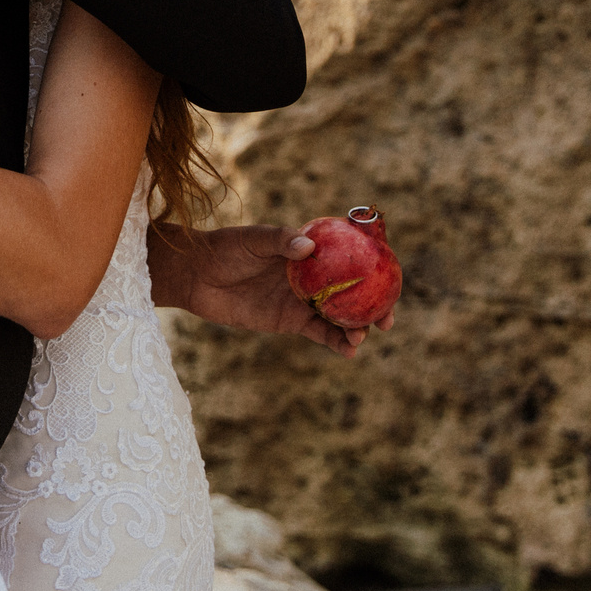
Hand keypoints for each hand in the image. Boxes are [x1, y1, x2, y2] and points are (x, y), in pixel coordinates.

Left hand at [147, 222, 393, 356]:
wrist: (197, 276)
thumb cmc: (224, 248)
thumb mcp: (252, 239)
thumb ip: (280, 241)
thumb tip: (308, 247)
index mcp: (310, 249)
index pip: (351, 255)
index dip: (375, 266)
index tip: (392, 278)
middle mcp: (313, 275)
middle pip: (354, 290)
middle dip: (375, 305)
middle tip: (387, 320)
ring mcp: (304, 299)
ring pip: (340, 315)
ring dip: (356, 328)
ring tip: (359, 337)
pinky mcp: (290, 321)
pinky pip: (320, 333)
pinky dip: (336, 343)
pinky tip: (348, 352)